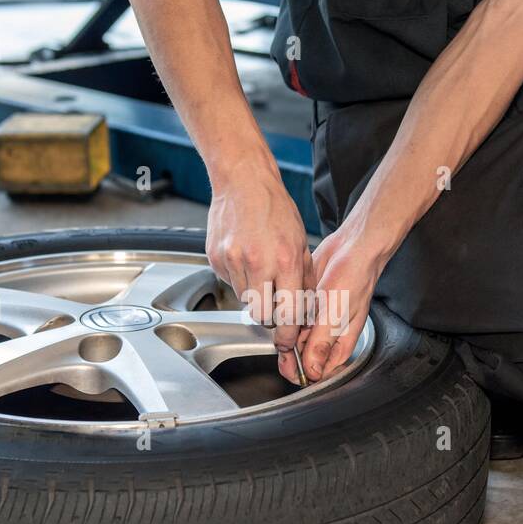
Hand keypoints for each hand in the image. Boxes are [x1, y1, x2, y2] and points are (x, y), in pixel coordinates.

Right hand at [205, 169, 314, 383]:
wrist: (243, 182)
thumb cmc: (275, 208)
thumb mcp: (301, 242)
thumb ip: (305, 278)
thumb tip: (306, 308)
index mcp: (285, 260)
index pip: (287, 314)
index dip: (287, 334)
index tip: (286, 342)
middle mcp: (257, 263)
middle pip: (260, 315)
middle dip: (269, 316)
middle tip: (274, 304)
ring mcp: (233, 261)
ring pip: (244, 300)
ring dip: (253, 294)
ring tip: (259, 269)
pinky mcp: (216, 259)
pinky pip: (229, 283)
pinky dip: (238, 278)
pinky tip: (245, 257)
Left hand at [300, 222, 390, 382]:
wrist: (350, 248)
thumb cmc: (355, 280)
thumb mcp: (336, 315)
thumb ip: (321, 344)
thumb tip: (312, 372)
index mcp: (339, 346)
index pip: (318, 372)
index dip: (301, 373)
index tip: (288, 365)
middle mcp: (326, 337)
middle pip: (302, 358)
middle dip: (290, 353)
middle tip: (284, 341)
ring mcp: (314, 323)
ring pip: (293, 339)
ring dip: (286, 334)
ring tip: (289, 322)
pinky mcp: (305, 308)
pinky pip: (290, 319)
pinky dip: (285, 317)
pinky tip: (285, 309)